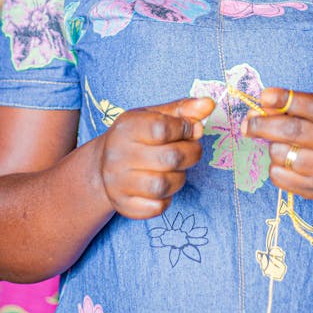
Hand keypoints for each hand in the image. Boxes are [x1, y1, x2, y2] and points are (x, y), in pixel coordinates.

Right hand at [100, 96, 213, 218]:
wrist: (103, 164)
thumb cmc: (137, 136)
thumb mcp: (156, 115)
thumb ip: (183, 110)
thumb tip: (209, 104)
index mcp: (127, 128)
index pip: (162, 129)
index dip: (185, 129)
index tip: (192, 129)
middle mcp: (118, 155)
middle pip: (169, 158)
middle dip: (192, 154)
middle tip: (193, 150)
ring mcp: (118, 183)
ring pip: (163, 186)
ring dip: (180, 178)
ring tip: (177, 169)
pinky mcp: (123, 205)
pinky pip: (156, 208)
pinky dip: (167, 199)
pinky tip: (163, 187)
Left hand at [241, 87, 312, 202]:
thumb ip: (296, 109)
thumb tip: (256, 111)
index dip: (285, 99)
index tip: (264, 96)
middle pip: (292, 131)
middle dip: (263, 124)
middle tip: (249, 123)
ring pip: (281, 154)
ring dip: (272, 146)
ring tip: (283, 144)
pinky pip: (279, 176)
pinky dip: (275, 166)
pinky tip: (287, 162)